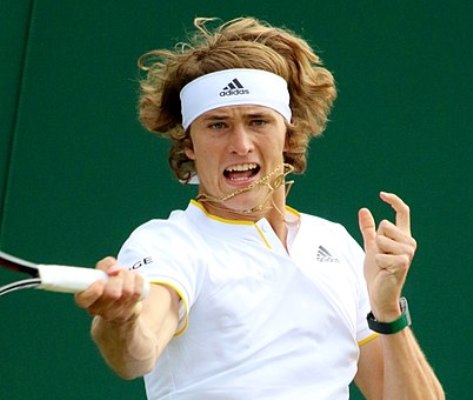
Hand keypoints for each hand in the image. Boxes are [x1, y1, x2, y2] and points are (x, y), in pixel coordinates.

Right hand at [74, 257, 144, 322]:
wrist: (121, 300)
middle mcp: (98, 310)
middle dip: (119, 276)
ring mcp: (115, 314)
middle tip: (119, 271)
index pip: (84, 299)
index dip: (93, 291)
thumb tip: (114, 270)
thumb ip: (105, 265)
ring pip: (127, 291)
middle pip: (112, 293)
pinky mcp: (130, 313)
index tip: (101, 281)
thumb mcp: (103, 270)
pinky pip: (138, 293)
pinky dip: (138, 281)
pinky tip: (135, 281)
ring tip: (127, 275)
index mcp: (85, 299)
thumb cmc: (109, 282)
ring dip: (130, 277)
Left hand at [358, 192, 416, 320]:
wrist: (379, 292)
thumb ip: (368, 229)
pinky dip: (377, 262)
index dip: (394, 201)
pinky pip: (380, 253)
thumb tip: (363, 210)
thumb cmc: (377, 270)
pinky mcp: (403, 262)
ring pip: (381, 238)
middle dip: (376, 240)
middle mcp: (409, 242)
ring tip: (383, 264)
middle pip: (384, 225)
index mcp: (402, 236)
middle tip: (381, 256)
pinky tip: (384, 270)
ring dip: (377, 252)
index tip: (381, 194)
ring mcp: (408, 252)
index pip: (403, 213)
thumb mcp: (371, 246)